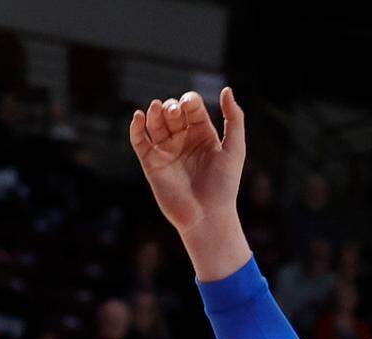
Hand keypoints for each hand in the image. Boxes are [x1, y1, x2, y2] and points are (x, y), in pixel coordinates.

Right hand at [129, 88, 244, 235]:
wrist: (207, 216)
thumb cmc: (225, 186)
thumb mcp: (235, 150)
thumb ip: (235, 120)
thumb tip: (227, 89)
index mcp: (204, 136)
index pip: (192, 107)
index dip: (189, 101)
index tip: (191, 106)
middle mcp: (184, 141)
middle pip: (172, 112)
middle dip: (171, 107)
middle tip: (175, 113)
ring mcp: (166, 151)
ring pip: (155, 122)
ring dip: (155, 112)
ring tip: (158, 110)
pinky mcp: (151, 163)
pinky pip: (139, 140)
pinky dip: (136, 126)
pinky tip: (139, 116)